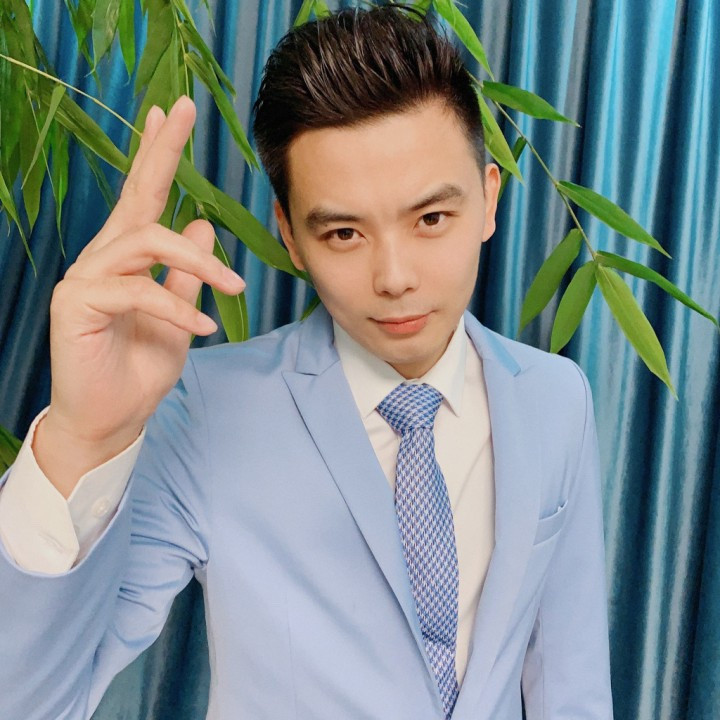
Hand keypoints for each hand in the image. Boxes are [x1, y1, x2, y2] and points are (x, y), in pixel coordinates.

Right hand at [35, 97, 244, 493]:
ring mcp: (85, 278)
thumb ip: (186, 274)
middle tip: (181, 110)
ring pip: (143, 242)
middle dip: (159, 151)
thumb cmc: (140, 367)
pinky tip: (203, 329)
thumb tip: (202, 226)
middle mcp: (103, 258)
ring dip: (196, 263)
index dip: (158, 155)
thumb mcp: (178, 315)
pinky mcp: (76, 304)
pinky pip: (136, 291)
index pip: (144, 197)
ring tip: (233, 288)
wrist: (112, 417)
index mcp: (128, 258)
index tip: (171, 113)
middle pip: (133, 195)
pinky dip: (176, 307)